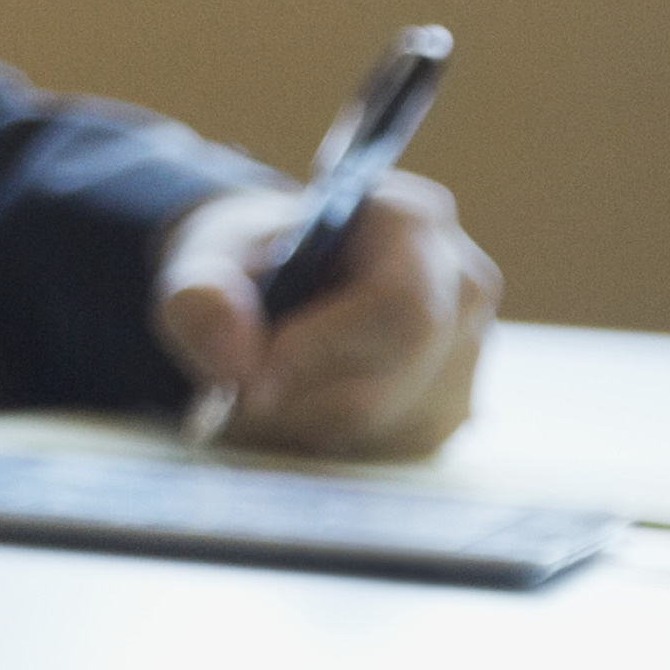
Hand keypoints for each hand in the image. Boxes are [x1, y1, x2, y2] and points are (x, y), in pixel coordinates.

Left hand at [157, 173, 497, 459]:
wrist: (272, 285)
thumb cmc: (247, 265)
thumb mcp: (202, 263)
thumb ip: (201, 298)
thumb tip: (236, 363)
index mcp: (413, 220)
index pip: (401, 304)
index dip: (324, 348)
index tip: (250, 373)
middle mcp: (462, 285)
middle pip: (396, 372)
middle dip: (303, 392)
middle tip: (237, 386)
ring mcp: (468, 353)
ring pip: (388, 420)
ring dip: (304, 420)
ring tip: (263, 382)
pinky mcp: (451, 411)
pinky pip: (385, 449)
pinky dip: (322, 439)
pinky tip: (294, 404)